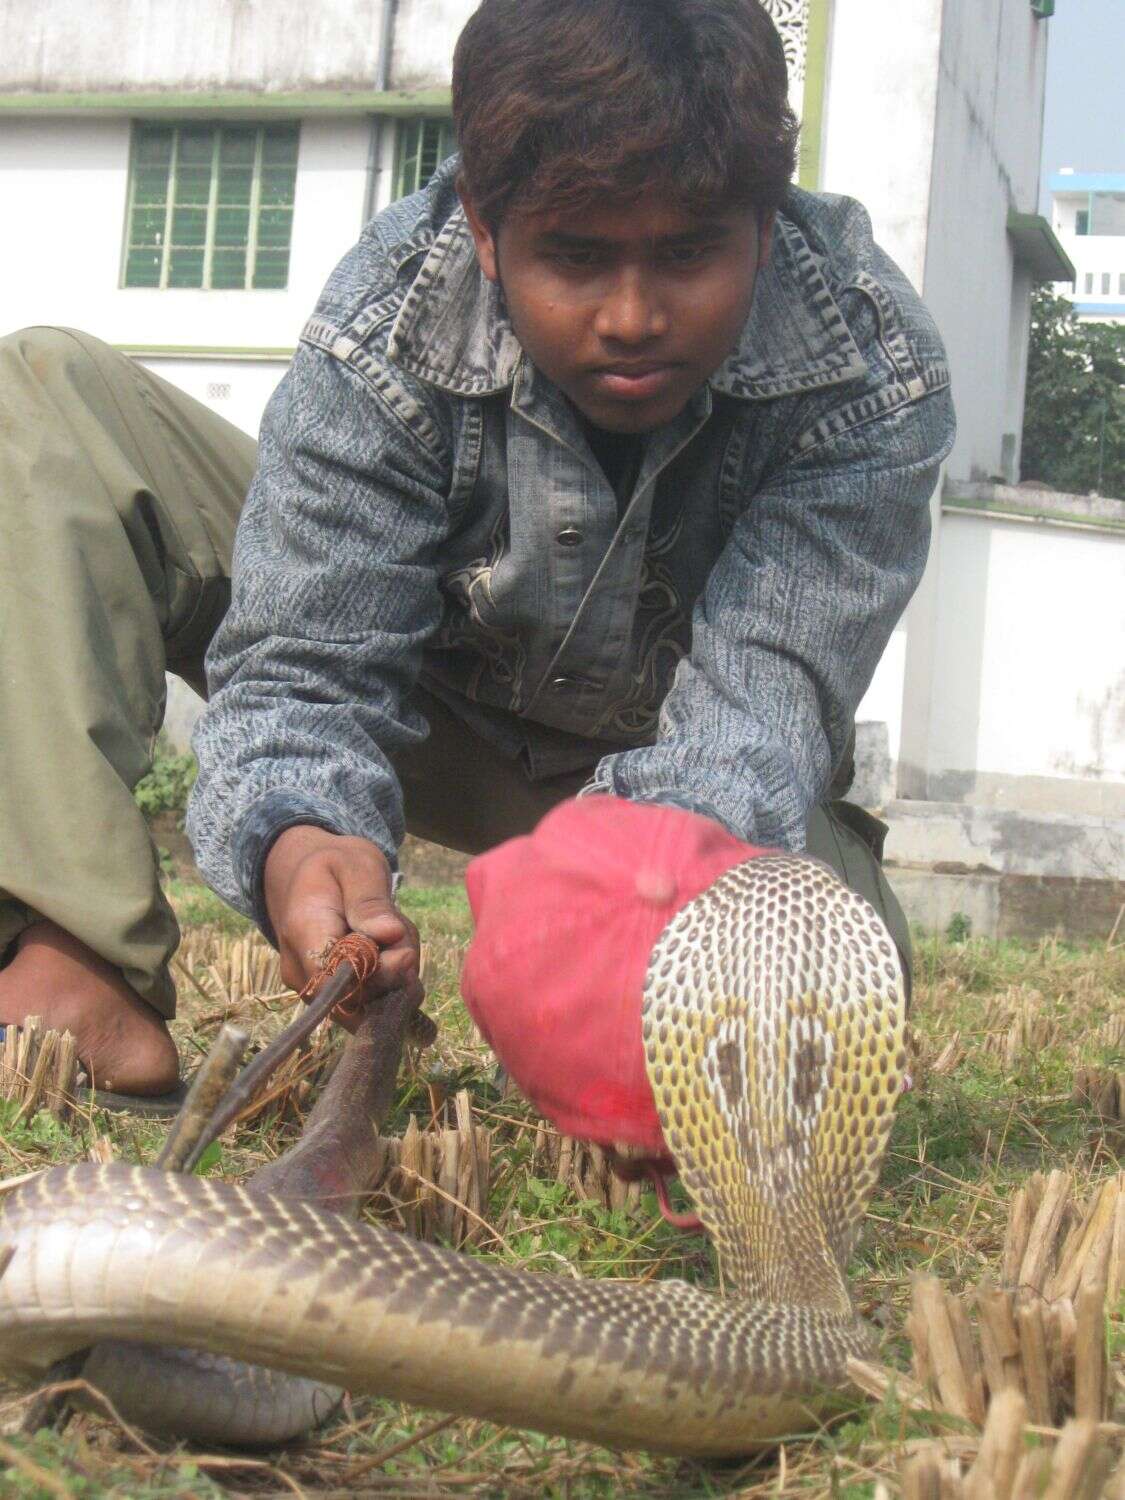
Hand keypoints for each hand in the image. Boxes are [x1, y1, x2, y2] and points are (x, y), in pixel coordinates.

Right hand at [263, 826, 421, 1026]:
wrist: (311, 879)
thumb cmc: (336, 867)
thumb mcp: (357, 866)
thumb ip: (370, 900)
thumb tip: (391, 933)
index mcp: (303, 932)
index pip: (336, 980)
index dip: (378, 974)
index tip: (403, 947)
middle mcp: (302, 971)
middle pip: (360, 998)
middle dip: (396, 970)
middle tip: (403, 928)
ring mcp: (315, 989)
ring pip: (372, 1003)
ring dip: (398, 973)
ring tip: (393, 930)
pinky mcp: (333, 998)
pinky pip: (372, 1002)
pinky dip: (393, 979)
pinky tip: (390, 949)